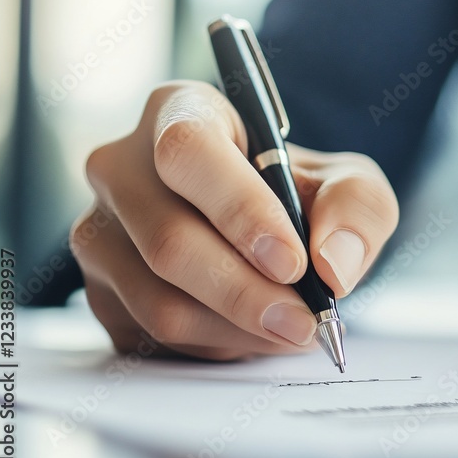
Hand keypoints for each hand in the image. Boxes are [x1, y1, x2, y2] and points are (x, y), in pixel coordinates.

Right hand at [71, 81, 398, 359]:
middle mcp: (122, 166)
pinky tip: (250, 331)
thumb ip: (357, 207)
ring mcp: (100, 232)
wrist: (266, 238)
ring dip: (237, 330)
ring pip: (159, 302)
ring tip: (289, 328)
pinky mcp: (100, 292)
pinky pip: (152, 337)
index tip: (292, 262)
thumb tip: (332, 263)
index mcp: (181, 111)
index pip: (189, 152)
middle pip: (168, 241)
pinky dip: (215, 346)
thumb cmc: (300, 198)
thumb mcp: (349, 185)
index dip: (240, 211)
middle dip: (246, 294)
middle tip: (303, 322)